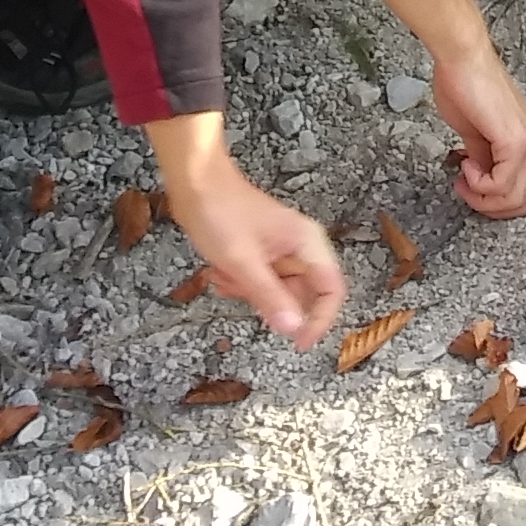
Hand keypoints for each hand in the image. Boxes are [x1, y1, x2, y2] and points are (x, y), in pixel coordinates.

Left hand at [152, 125, 345, 347]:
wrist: (194, 182)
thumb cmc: (220, 212)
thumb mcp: (243, 262)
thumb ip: (270, 296)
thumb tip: (294, 329)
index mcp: (308, 243)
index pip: (331, 290)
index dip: (320, 319)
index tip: (299, 342)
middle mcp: (301, 247)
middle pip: (302, 293)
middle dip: (270, 301)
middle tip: (242, 292)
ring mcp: (281, 250)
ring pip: (277, 290)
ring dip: (250, 292)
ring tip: (225, 276)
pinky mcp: (262, 252)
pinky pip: (260, 281)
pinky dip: (240, 283)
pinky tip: (219, 271)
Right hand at [424, 41, 525, 217]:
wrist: (463, 59)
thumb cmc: (466, 85)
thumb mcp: (477, 134)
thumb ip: (486, 158)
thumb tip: (483, 177)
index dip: (506, 202)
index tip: (477, 189)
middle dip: (495, 208)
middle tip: (470, 192)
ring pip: (519, 199)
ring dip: (485, 198)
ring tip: (466, 179)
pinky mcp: (515, 140)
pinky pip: (505, 184)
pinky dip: (481, 186)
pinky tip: (466, 168)